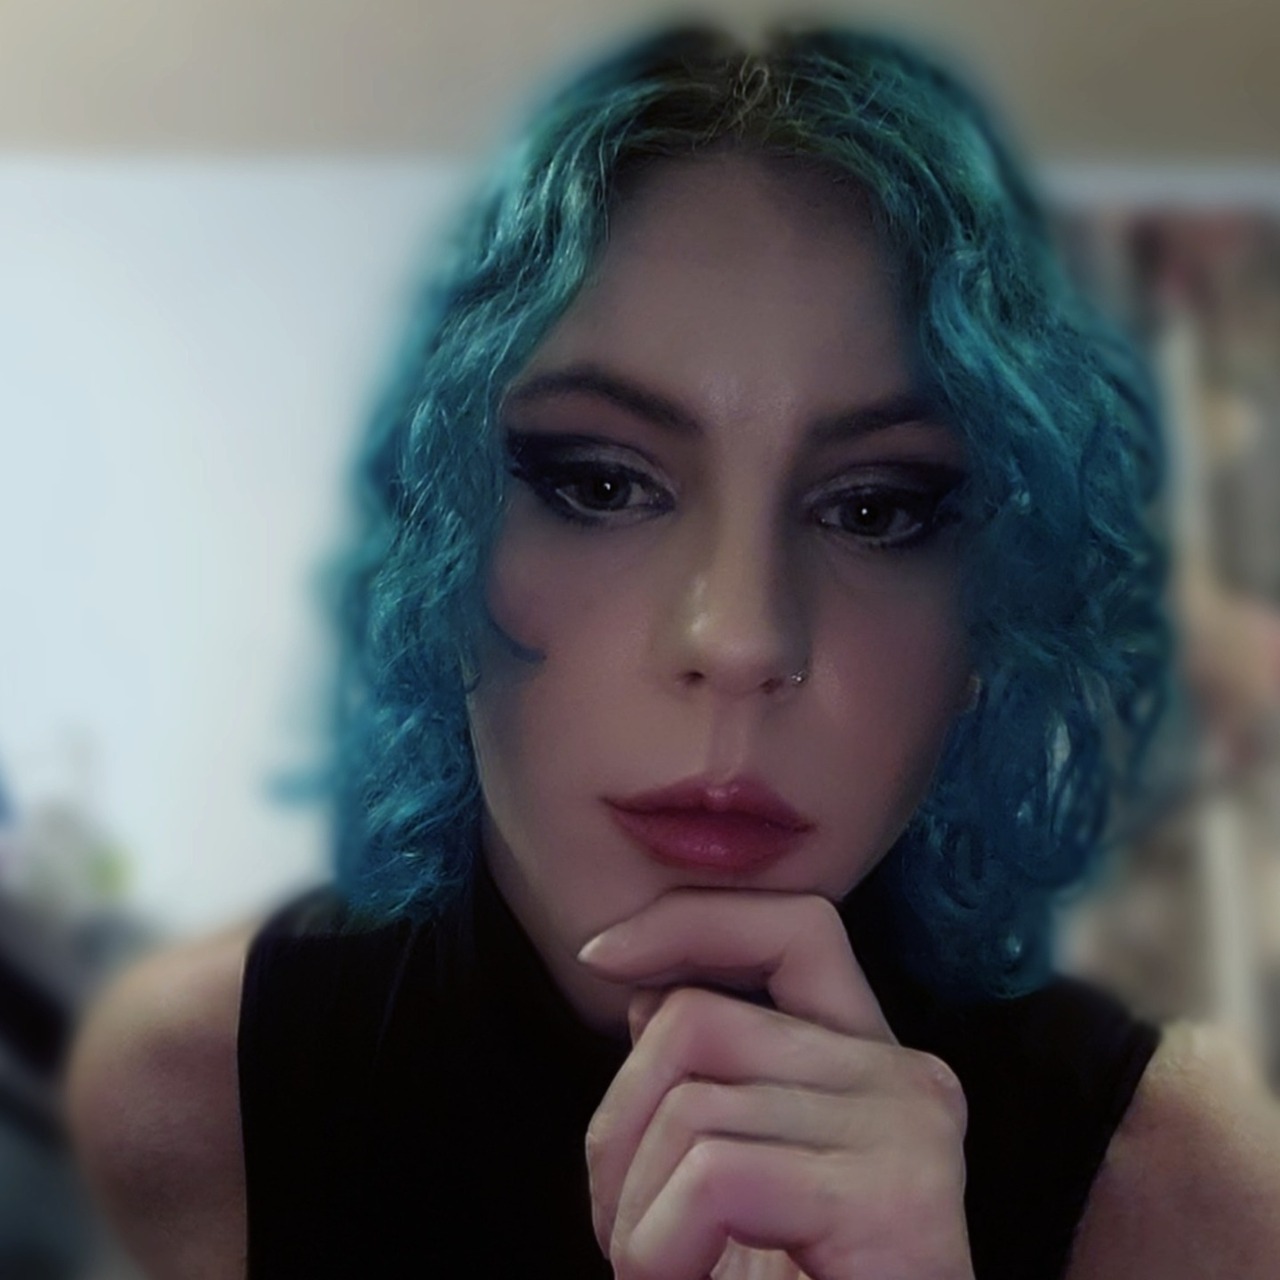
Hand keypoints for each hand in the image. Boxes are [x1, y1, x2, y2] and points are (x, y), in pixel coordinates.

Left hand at [578, 892, 973, 1279]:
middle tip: (620, 1232)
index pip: (795, 925)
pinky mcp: (900, 1203)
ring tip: (659, 1278)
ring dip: (628, 1211)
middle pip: (699, 1022)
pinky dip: (658, 1244)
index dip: (689, 920)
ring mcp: (913, 1133)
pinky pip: (715, 1174)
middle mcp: (910, 1080)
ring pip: (690, 1104)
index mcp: (874, 1064)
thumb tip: (644, 997)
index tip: (599, 959)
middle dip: (615, 1123)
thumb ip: (711, 1084)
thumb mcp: (737, 1188)